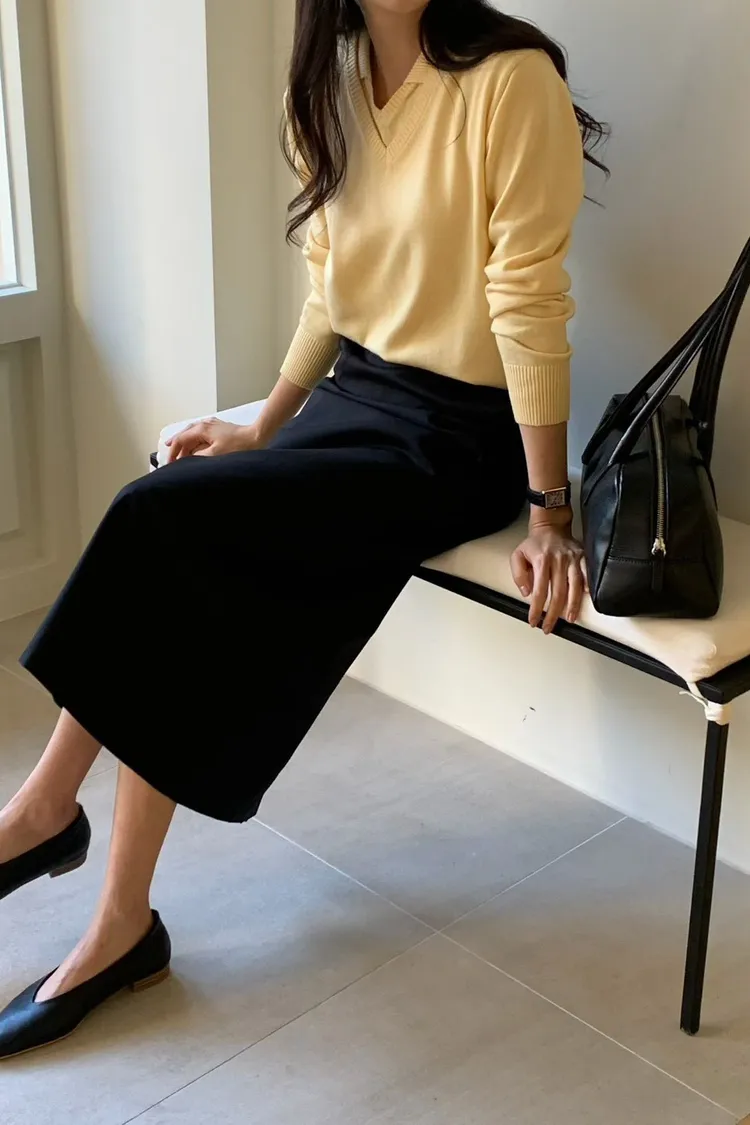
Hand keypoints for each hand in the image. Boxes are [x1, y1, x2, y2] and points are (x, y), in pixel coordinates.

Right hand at [165, 419, 262, 462]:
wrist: (256, 437)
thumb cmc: (239, 445)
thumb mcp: (215, 454)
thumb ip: (198, 457)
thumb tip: (187, 459)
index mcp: (201, 429)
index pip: (180, 440)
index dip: (173, 453)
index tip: (170, 463)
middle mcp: (204, 424)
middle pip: (184, 435)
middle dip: (177, 448)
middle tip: (172, 460)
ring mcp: (212, 425)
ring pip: (192, 434)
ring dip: (186, 445)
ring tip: (181, 455)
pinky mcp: (219, 429)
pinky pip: (201, 435)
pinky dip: (195, 442)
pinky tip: (197, 448)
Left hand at [511, 513, 586, 632]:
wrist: (551, 526)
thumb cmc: (535, 543)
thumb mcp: (517, 555)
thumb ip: (519, 575)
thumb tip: (526, 592)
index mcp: (542, 560)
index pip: (540, 590)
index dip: (537, 609)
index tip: (534, 620)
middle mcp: (559, 560)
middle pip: (558, 593)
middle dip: (554, 614)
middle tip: (549, 627)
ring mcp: (572, 559)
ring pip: (575, 586)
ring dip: (573, 605)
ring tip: (569, 619)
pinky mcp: (582, 557)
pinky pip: (588, 573)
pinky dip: (589, 586)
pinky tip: (587, 597)